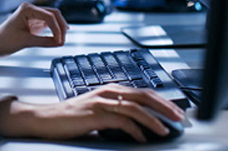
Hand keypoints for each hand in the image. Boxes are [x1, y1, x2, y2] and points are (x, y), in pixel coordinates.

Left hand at [0, 2, 67, 58]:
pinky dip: (54, 30)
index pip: (49, 16)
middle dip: (60, 27)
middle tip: (63, 40)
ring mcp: (32, 15)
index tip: (60, 40)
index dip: (57, 29)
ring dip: (58, 28)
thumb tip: (59, 42)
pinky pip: (48, 23)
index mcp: (27, 9)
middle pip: (53, 14)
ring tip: (61, 40)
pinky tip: (57, 37)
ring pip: (52, 18)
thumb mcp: (25, 41)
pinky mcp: (33, 22)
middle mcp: (30, 9)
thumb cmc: (3, 40)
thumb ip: (45, 41)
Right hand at [0, 85, 184, 142]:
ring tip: (166, 130)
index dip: (162, 101)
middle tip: (180, 118)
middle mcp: (108, 91)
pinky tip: (141, 139)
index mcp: (111, 89)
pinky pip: (121, 120)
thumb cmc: (72, 116)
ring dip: (154, 119)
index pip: (143, 91)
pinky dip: (135, 130)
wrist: (47, 119)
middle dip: (165, 107)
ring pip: (135, 107)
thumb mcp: (99, 110)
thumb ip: (117, 112)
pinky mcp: (95, 113)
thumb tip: (140, 124)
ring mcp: (101, 101)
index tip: (176, 111)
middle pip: (144, 95)